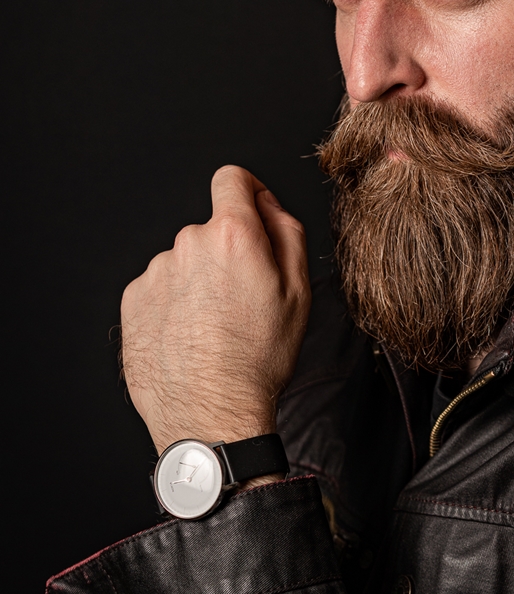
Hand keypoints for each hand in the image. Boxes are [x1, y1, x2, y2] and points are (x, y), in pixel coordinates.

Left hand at [120, 166, 310, 454]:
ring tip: (214, 327)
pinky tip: (189, 337)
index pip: (231, 179)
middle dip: (226, 253)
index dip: (246, 192)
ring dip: (198, 281)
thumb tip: (266, 202)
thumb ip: (286, 230)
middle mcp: (186, 244)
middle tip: (243, 299)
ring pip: (184, 261)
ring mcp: (154, 273)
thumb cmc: (258, 358)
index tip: (250, 213)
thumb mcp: (299, 290)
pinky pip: (159, 288)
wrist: (211, 414)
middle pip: (210, 229)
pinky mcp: (133, 301)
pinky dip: (174, 304)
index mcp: (231, 235)